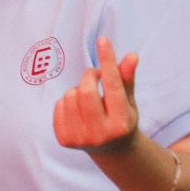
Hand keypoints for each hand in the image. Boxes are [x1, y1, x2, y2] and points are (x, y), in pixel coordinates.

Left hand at [54, 36, 140, 153]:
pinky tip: (78, 110)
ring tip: (88, 98)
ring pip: (69, 96)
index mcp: (122, 123)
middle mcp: (101, 134)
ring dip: (77, 89)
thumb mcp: (129, 101)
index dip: (108, 61)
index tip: (103, 40)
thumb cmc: (122, 118)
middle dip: (88, 76)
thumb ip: (127, 79)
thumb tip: (131, 55)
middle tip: (95, 74)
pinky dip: (66, 101)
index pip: (113, 86)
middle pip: (85, 91)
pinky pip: (58, 106)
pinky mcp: (64, 140)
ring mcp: (81, 139)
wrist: (111, 150)